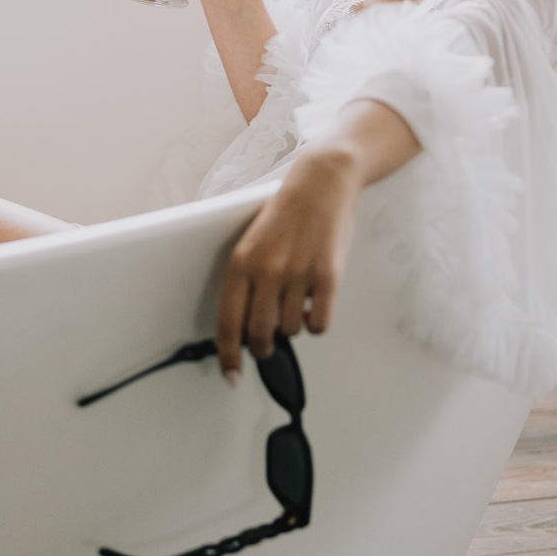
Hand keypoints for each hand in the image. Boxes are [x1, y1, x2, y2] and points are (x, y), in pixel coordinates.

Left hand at [215, 149, 359, 377]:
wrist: (323, 180)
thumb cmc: (288, 210)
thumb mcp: (254, 240)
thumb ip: (248, 280)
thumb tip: (245, 326)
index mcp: (242, 262)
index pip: (228, 324)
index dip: (228, 356)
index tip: (230, 375)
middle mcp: (268, 270)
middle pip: (259, 336)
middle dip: (263, 348)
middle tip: (267, 345)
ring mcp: (299, 274)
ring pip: (291, 331)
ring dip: (293, 326)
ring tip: (296, 302)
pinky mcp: (328, 276)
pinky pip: (319, 324)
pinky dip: (316, 323)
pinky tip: (314, 306)